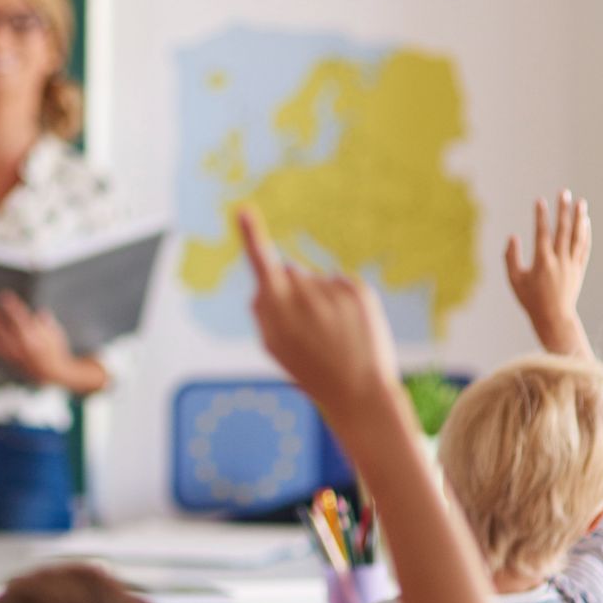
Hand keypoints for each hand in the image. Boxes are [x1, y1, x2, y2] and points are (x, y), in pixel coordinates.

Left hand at [0, 290, 98, 388]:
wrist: (50, 373)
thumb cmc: (54, 349)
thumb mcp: (54, 332)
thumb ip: (44, 321)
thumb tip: (40, 312)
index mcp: (34, 338)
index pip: (22, 319)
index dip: (12, 306)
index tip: (3, 295)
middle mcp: (20, 346)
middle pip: (1, 327)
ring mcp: (10, 353)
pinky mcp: (5, 359)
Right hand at [240, 207, 399, 422]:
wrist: (360, 392)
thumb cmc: (310, 371)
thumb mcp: (275, 348)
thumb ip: (262, 312)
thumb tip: (264, 282)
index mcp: (279, 312)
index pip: (262, 265)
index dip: (251, 235)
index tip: (242, 210)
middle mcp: (306, 296)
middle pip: (290, 273)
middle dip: (291, 290)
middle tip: (306, 330)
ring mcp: (334, 292)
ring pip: (315, 280)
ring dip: (318, 299)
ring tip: (331, 334)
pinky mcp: (359, 291)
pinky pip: (338, 283)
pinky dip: (339, 300)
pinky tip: (346, 327)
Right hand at [502, 190, 592, 357]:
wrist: (553, 318)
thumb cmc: (530, 300)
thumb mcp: (514, 280)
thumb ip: (511, 258)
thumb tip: (512, 237)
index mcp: (542, 262)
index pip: (542, 233)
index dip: (540, 216)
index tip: (540, 201)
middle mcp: (560, 260)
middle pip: (563, 230)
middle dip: (563, 210)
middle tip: (564, 193)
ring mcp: (572, 264)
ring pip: (578, 236)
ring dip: (579, 218)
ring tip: (581, 202)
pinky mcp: (579, 269)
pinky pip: (584, 247)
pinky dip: (586, 233)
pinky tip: (585, 222)